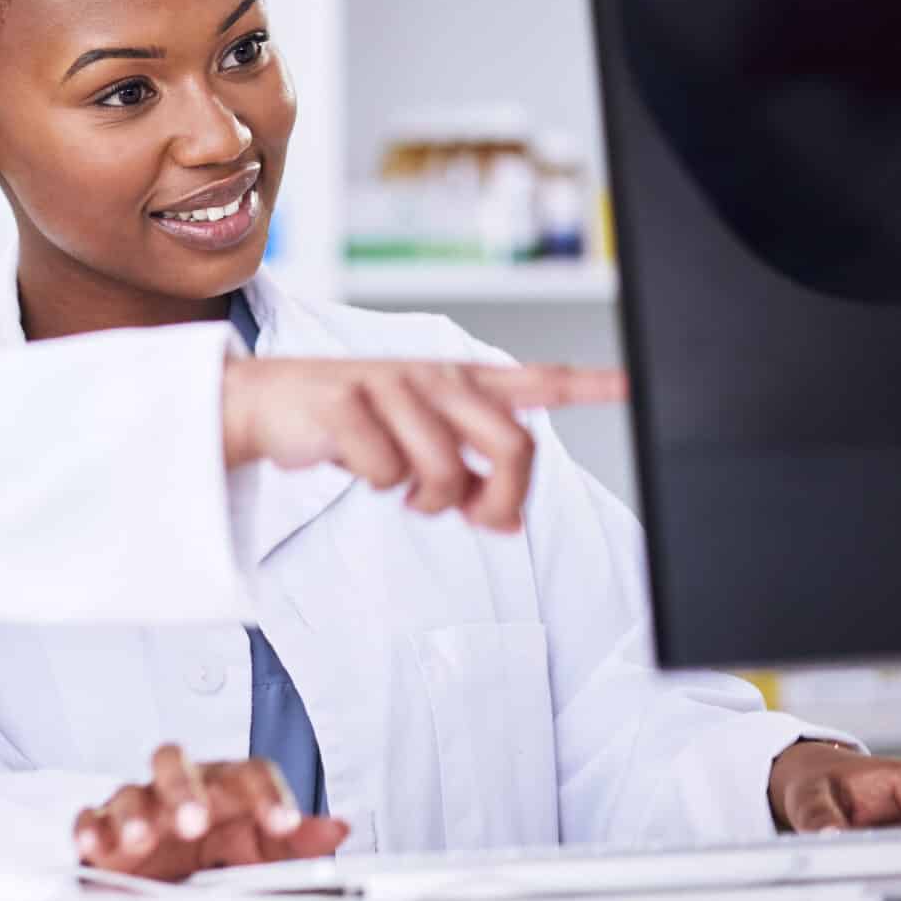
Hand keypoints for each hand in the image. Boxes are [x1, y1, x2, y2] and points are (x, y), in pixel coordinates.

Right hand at [74, 743, 347, 881]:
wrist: (185, 895)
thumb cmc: (228, 860)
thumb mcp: (273, 858)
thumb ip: (303, 844)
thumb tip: (336, 829)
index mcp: (228, 789)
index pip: (250, 775)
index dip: (268, 795)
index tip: (284, 823)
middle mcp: (180, 789)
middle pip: (176, 765)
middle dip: (183, 791)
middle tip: (193, 822)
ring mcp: (140, 809)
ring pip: (130, 793)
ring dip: (134, 815)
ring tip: (140, 840)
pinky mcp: (105, 834)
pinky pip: (90, 822)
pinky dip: (90, 831)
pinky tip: (95, 847)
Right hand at [219, 357, 625, 531]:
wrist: (268, 402)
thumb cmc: (352, 424)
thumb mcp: (417, 446)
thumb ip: (468, 478)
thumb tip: (502, 523)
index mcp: (460, 383)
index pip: (537, 381)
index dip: (589, 384)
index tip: (632, 383)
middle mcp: (437, 378)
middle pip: (514, 445)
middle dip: (503, 500)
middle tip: (477, 520)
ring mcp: (394, 386)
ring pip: (447, 470)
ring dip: (426, 500)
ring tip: (402, 491)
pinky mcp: (349, 403)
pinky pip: (387, 472)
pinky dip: (376, 486)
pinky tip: (362, 469)